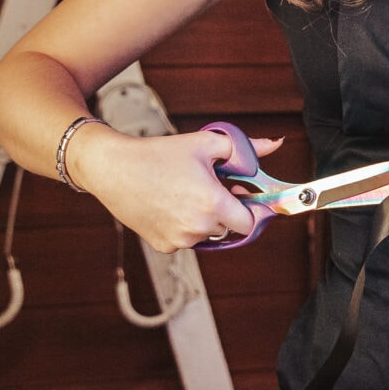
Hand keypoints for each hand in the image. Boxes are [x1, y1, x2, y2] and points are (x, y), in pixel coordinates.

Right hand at [70, 123, 272, 252]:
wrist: (113, 169)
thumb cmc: (159, 154)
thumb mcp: (207, 144)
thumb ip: (246, 149)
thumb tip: (275, 144)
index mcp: (213, 204)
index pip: (250, 222)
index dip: (252, 209)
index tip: (248, 197)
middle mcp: (198, 228)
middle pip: (230, 226)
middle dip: (228, 209)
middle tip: (215, 186)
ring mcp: (179, 240)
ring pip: (208, 233)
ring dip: (206, 217)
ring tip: (188, 192)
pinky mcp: (163, 245)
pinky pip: (187, 239)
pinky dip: (186, 225)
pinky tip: (171, 204)